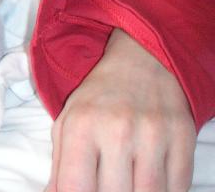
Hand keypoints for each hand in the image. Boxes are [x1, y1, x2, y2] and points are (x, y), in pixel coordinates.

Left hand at [46, 28, 194, 191]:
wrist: (141, 64)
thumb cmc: (99, 99)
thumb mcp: (68, 124)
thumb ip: (61, 166)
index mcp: (81, 126)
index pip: (75, 187)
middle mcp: (117, 130)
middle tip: (106, 186)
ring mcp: (153, 135)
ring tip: (127, 184)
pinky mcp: (183, 139)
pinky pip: (177, 187)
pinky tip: (149, 181)